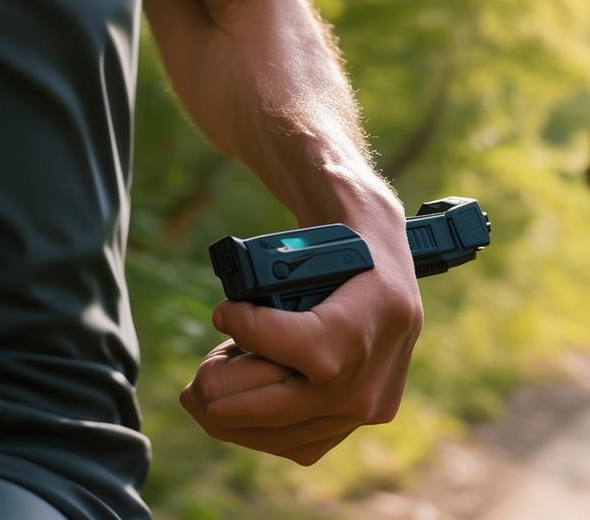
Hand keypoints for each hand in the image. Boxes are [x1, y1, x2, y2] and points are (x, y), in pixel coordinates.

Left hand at [181, 187, 423, 465]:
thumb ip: (322, 164)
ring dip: (231, 413)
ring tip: (210, 377)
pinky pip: (296, 443)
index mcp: (387, 309)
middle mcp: (386, 364)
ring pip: (287, 431)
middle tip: (203, 365)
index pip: (315, 349)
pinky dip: (252, 429)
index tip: (225, 310)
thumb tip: (305, 146)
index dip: (257, 336)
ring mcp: (373, 398)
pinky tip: (235, 394)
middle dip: (228, 387)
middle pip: (292, 403)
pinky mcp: (356, 417)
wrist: (374, 254)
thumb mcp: (336, 182)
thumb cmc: (346, 215)